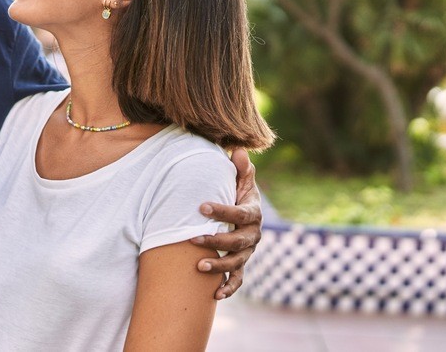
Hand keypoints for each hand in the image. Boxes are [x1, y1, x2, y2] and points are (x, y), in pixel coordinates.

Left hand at [190, 148, 262, 299]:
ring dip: (219, 266)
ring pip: (236, 263)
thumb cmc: (236, 192)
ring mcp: (247, 252)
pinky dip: (229, 287)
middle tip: (192, 238)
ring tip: (197, 266)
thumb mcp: (239, 179)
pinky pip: (238, 279)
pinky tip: (216, 294)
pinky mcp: (241, 265)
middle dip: (215, 241)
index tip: (201, 206)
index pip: (240, 214)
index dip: (222, 210)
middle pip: (237, 242)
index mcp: (253, 213)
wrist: (242, 213)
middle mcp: (253, 235)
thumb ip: (239, 167)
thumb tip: (238, 150)